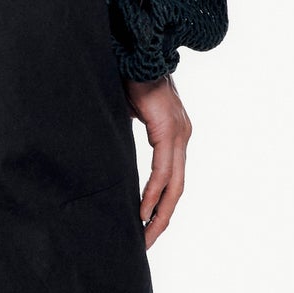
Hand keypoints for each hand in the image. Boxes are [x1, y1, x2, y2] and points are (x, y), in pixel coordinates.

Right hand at [125, 74, 191, 247]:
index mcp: (174, 134)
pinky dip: (154, 193)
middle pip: (176, 188)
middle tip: (146, 243)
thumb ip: (128, 135)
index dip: (160, 206)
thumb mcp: (128, 113)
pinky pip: (163, 170)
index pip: (171, 179)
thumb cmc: (127, 77)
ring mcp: (178, 133)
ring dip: (159, 213)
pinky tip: (143, 211)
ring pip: (173, 184)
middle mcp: (181, 136)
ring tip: (144, 235)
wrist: (136, 49)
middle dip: (161, 218)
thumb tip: (111, 155)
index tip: (145, 226)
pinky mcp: (169, 130)